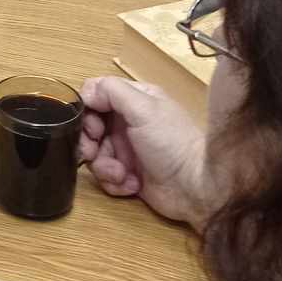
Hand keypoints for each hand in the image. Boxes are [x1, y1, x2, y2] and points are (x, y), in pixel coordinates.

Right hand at [75, 75, 210, 226]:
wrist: (195, 189)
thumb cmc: (171, 143)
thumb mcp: (143, 108)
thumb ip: (112, 91)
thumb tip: (86, 93)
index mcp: (135, 100)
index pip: (96, 96)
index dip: (87, 111)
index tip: (94, 126)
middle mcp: (128, 122)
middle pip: (90, 127)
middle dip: (90, 142)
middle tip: (94, 152)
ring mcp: (128, 150)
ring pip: (95, 154)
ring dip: (104, 166)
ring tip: (121, 174)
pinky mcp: (128, 175)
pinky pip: (106, 177)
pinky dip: (115, 182)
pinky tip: (132, 185)